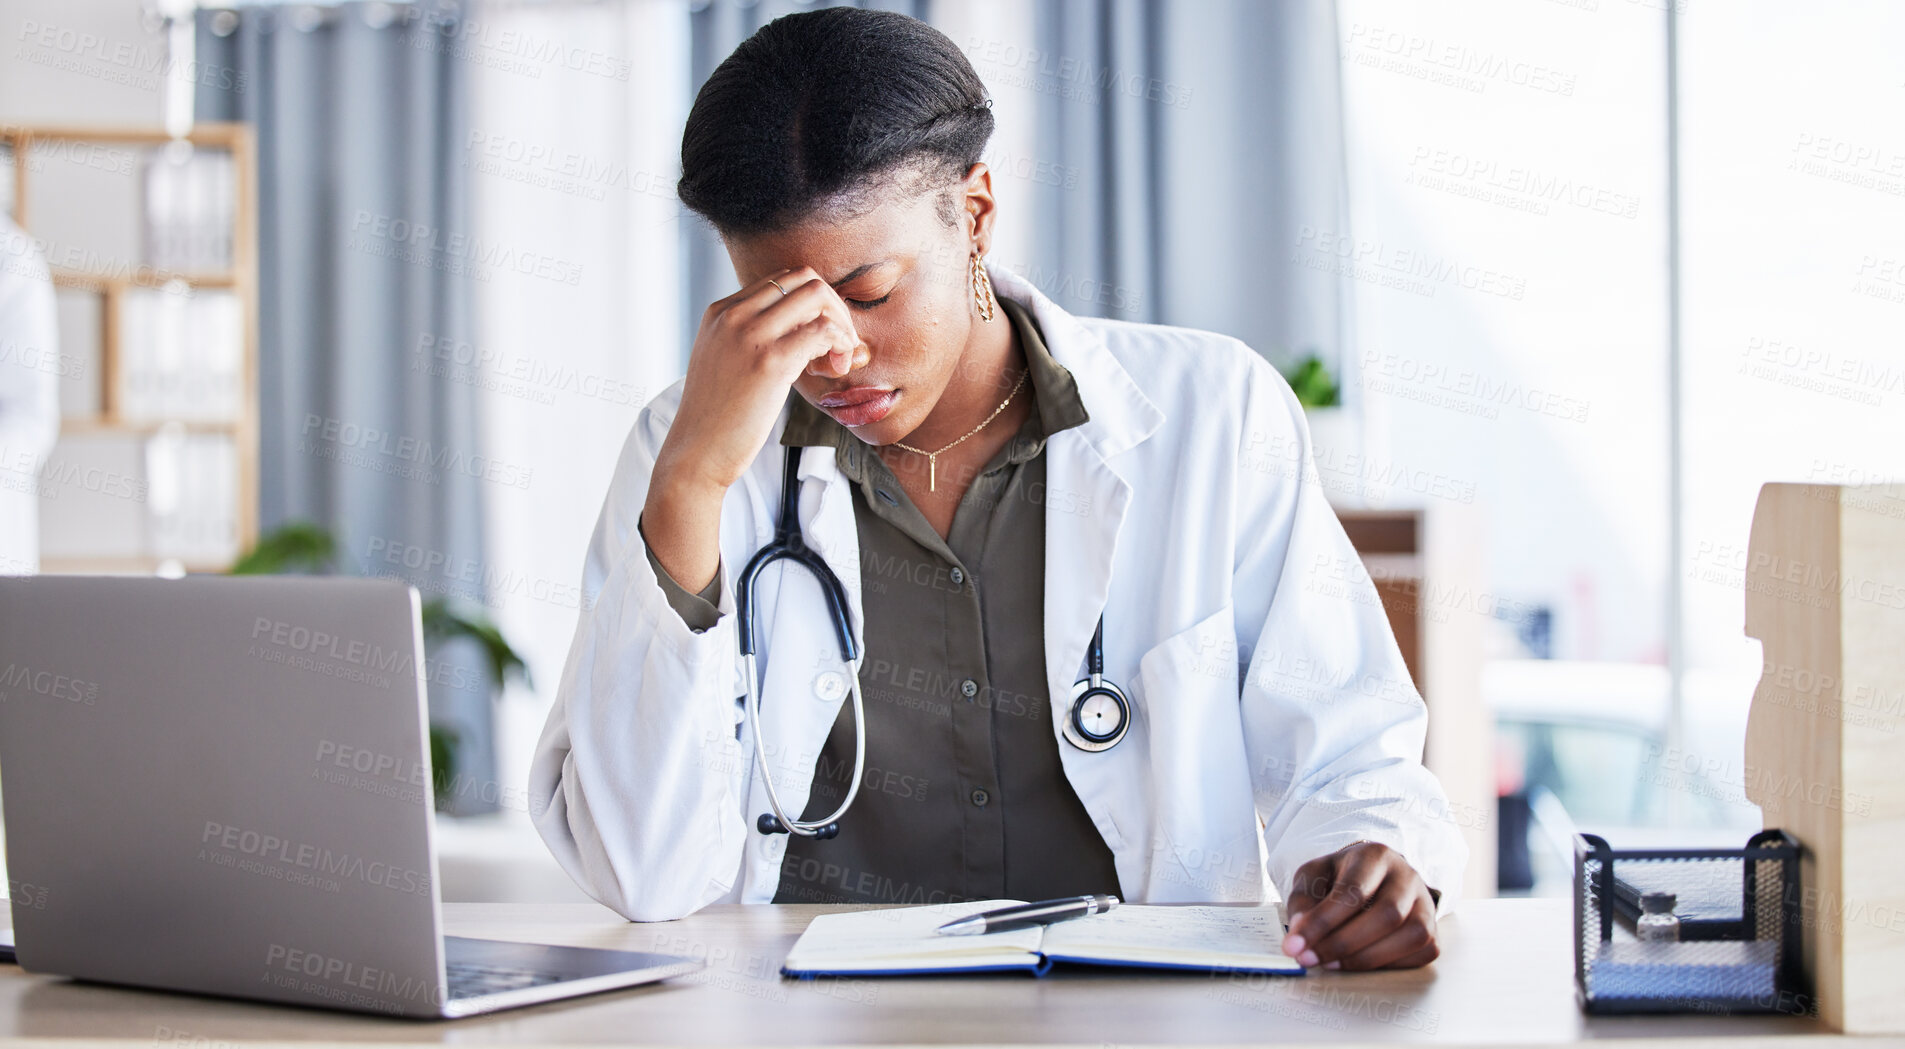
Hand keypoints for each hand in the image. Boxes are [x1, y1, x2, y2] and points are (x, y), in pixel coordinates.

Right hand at [659, 267, 864, 495]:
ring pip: (817, 296)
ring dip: (841, 324)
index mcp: (720, 311)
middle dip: (832, 306)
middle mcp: (733, 314)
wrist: (696, 453)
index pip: (782, 281)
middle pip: (803, 279)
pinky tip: (835, 369)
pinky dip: (840, 343)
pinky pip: (823, 330)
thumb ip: (747, 338)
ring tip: (837, 360)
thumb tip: (795, 332)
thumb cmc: (716, 417)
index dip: (811, 305)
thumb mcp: (722, 361)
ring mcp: (751, 334)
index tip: (820, 338)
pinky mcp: (770, 361)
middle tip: (839, 344)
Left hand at [1279, 841, 1438, 970]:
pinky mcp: (1434, 930)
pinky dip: (1389, 964)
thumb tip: (1300, 934)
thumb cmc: (1340, 877)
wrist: (1374, 878)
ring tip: (1331, 964)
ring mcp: (1426, 903)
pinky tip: (1360, 963)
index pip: (1353, 891)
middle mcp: (1407, 876)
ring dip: (1367, 958)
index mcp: (1375, 855)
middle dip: (1343, 944)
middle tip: (1310, 959)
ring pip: (1411, 935)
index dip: (1322, 922)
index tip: (1294, 946)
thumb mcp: (1313, 876)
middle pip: (1386, 914)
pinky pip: (1422, 952)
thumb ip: (1302, 900)